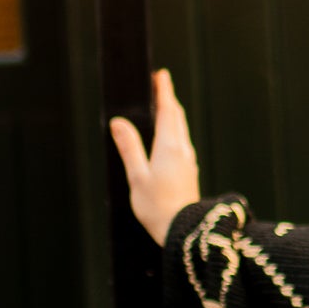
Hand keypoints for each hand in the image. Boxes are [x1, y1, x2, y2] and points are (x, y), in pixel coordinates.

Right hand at [109, 67, 201, 246]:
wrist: (182, 232)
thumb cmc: (157, 207)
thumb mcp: (137, 176)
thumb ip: (129, 147)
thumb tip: (119, 122)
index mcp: (169, 147)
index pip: (167, 111)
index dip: (164, 91)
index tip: (162, 75)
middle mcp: (183, 151)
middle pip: (177, 118)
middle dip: (169, 100)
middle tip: (162, 85)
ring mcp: (188, 162)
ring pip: (182, 131)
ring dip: (173, 116)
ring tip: (166, 108)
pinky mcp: (189, 173)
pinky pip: (182, 144)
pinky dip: (175, 133)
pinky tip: (172, 140)